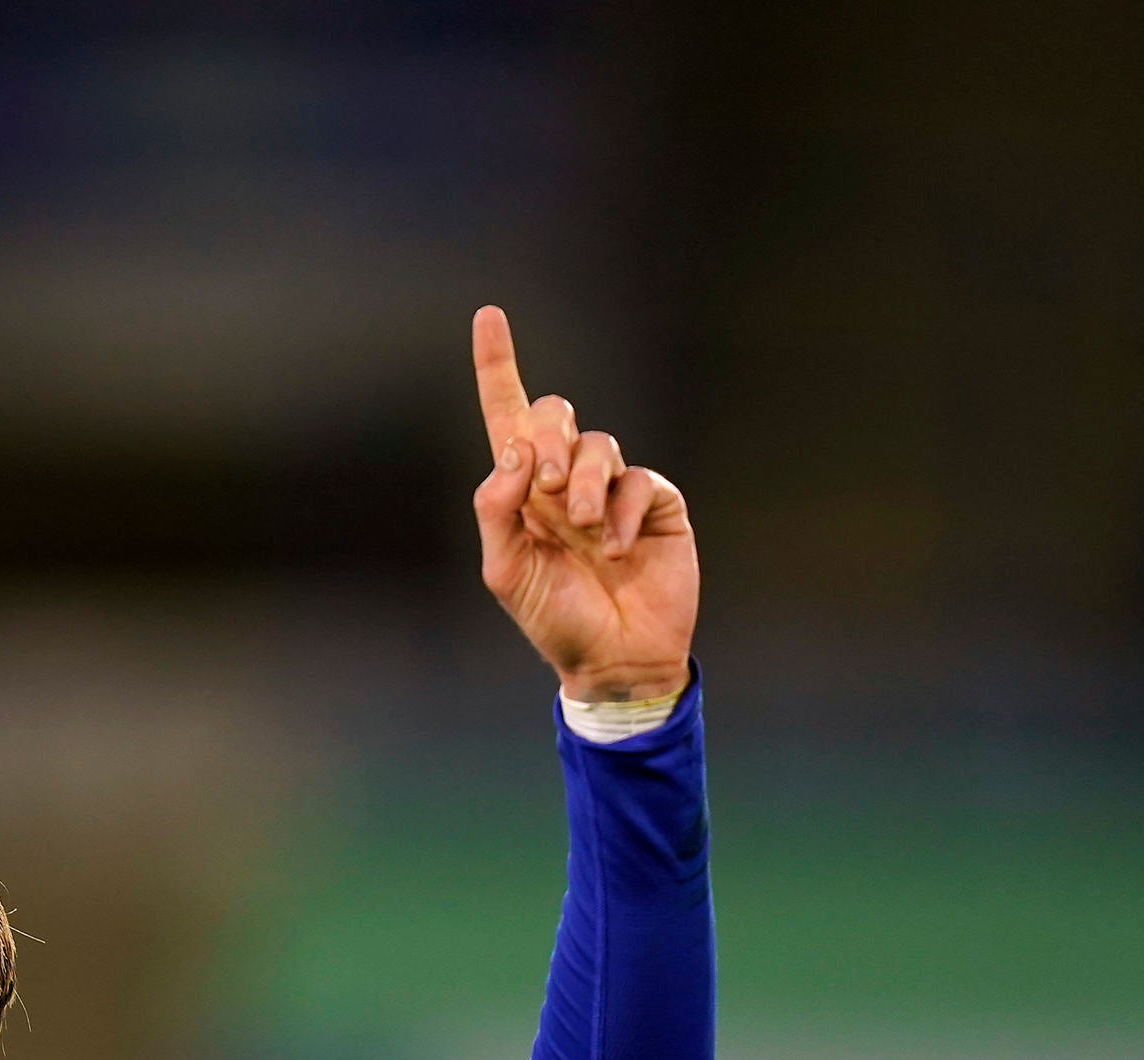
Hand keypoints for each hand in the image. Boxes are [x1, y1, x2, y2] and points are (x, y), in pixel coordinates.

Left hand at [469, 305, 695, 704]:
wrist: (613, 659)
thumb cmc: (554, 619)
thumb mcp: (504, 570)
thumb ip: (496, 508)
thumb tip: (514, 449)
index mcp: (524, 492)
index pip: (508, 416)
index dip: (498, 365)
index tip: (488, 315)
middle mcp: (566, 480)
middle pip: (554, 412)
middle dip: (546, 436)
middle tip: (544, 487)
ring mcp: (612, 489)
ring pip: (596, 442)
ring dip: (582, 482)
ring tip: (581, 528)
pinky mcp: (655, 503)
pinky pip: (636, 478)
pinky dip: (619, 511)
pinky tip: (615, 549)